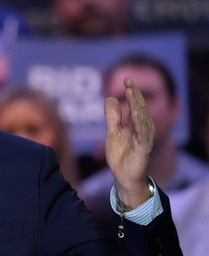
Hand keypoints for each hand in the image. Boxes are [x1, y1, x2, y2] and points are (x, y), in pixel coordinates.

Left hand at [104, 77, 154, 209]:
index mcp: (137, 123)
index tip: (126, 78)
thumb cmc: (121, 155)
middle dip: (134, 94)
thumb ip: (113, 116)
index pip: (135, 104)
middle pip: (139, 107)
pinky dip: (139, 124)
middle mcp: (143, 129)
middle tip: (129, 80)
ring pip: (142, 118)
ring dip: (136, 105)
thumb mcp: (113, 132)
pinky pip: (142, 135)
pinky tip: (136, 114)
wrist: (124, 177)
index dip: (132, 91)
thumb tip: (110, 97)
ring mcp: (144, 138)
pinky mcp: (143, 149)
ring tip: (131, 92)